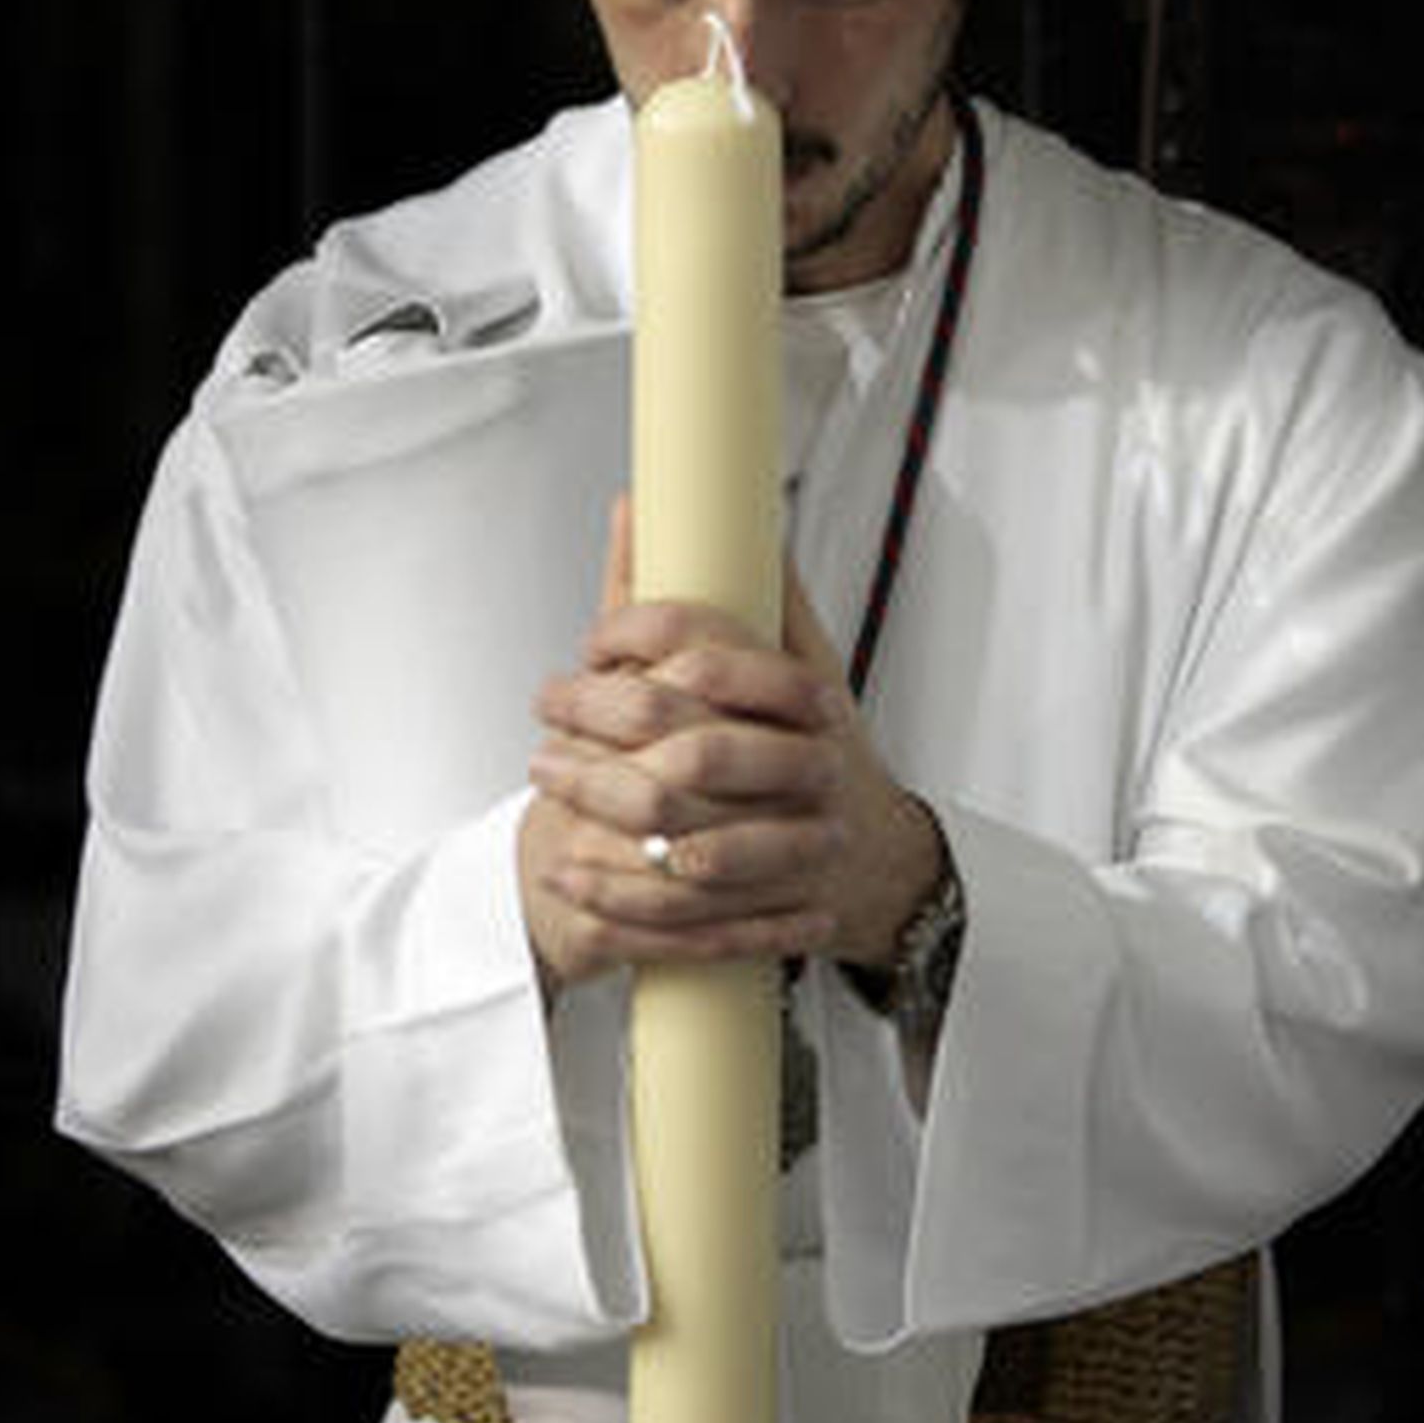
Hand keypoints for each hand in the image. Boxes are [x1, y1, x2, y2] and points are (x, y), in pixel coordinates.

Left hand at [517, 506, 941, 993]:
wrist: (877, 862)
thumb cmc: (826, 754)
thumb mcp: (803, 669)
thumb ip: (754, 600)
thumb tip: (705, 511)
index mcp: (812, 700)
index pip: (715, 651)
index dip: (642, 636)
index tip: (592, 640)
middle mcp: (812, 768)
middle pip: (692, 743)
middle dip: (602, 723)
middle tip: (550, 704)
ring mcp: (798, 842)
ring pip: (684, 829)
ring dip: (600, 804)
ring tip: (546, 774)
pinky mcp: (776, 908)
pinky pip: (686, 911)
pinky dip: (617, 894)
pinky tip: (567, 868)